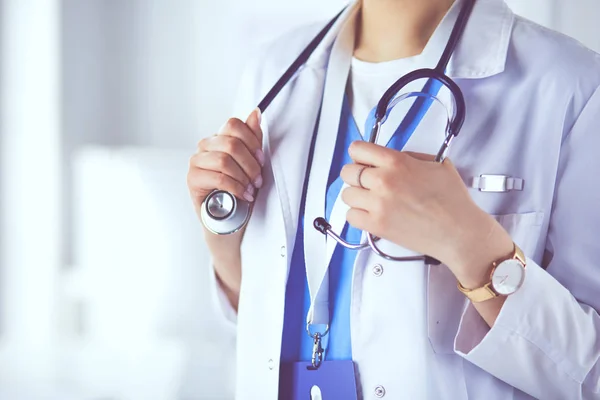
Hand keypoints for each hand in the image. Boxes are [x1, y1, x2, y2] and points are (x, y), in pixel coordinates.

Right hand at [186, 109, 263, 308]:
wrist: (231, 224)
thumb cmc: (242, 194)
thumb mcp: (253, 165)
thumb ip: (253, 140)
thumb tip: (255, 113)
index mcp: (220, 139)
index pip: (234, 125)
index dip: (252, 141)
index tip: (262, 159)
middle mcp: (205, 147)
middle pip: (230, 141)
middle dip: (251, 163)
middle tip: (258, 179)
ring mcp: (196, 163)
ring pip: (224, 159)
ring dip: (243, 176)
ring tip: (250, 189)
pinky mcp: (193, 180)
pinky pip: (217, 176)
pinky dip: (235, 186)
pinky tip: (242, 195)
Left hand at [340, 141, 512, 285]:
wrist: (459, 232)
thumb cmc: (453, 202)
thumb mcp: (436, 164)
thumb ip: (408, 157)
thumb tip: (389, 158)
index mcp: (397, 162)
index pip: (358, 150)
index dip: (359, 155)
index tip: (363, 160)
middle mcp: (384, 181)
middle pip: (347, 172)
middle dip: (356, 176)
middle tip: (367, 182)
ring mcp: (378, 204)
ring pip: (346, 195)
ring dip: (356, 196)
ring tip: (370, 200)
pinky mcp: (377, 225)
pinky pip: (350, 216)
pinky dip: (357, 215)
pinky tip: (371, 214)